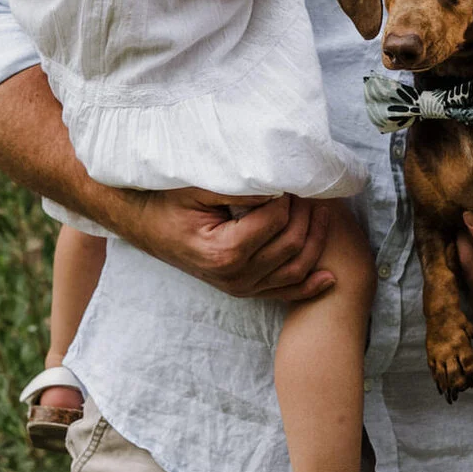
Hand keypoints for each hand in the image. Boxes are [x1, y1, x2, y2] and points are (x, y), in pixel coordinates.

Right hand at [114, 189, 347, 301]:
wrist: (142, 222)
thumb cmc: (169, 200)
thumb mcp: (200, 186)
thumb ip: (241, 188)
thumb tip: (281, 187)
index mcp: (224, 251)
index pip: (277, 221)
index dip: (288, 197)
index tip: (287, 179)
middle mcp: (235, 276)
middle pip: (292, 243)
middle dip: (307, 213)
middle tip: (308, 189)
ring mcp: (240, 287)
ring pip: (296, 268)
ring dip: (316, 239)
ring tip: (322, 211)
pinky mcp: (244, 289)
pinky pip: (284, 292)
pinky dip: (310, 286)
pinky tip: (330, 276)